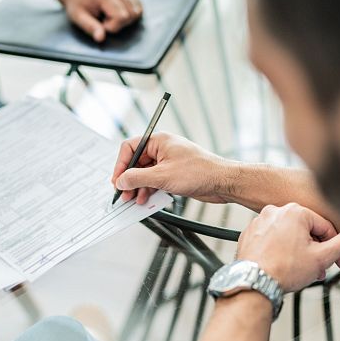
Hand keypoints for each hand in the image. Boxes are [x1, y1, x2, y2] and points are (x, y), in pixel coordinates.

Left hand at [60, 0, 142, 42]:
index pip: (122, 17)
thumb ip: (90, 27)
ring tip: (111, 15)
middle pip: (132, 14)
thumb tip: (101, 38)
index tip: (101, 24)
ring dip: (126, 19)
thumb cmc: (77, 4)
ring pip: (138, 10)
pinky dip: (131, 13)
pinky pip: (138, 5)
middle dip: (120, 23)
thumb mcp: (78, 17)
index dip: (112, 26)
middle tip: (105, 19)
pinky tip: (118, 12)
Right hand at [111, 132, 235, 204]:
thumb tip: (121, 180)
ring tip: (134, 200)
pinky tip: (146, 199)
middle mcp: (163, 149)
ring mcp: (169, 162)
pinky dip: (149, 189)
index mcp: (159, 141)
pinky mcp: (174, 174)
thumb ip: (138, 178)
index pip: (131, 148)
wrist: (222, 182)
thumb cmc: (199, 172)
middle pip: (137, 162)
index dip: (121, 164)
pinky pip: (155, 180)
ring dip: (138, 187)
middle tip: (124, 194)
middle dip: (129, 179)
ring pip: (145, 173)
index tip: (117, 180)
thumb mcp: (162, 176)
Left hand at [237, 203, 339, 291]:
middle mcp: (275, 211)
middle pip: (307, 231)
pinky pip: (273, 239)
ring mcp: (260, 221)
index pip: (326, 228)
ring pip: (289, 235)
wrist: (253, 283)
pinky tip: (284, 266)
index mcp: (295, 211)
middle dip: (316, 252)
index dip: (336, 248)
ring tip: (302, 271)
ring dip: (300, 252)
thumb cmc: (285, 270)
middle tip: (320, 271)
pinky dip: (281, 250)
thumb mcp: (323, 256)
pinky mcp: (250, 233)